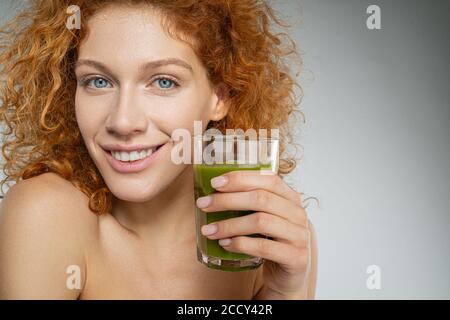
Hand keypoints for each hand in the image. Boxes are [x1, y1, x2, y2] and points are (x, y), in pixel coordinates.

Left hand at [196, 170, 311, 298]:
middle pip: (261, 199)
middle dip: (227, 200)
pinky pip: (263, 247)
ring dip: (229, 224)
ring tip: (208, 230)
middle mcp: (298, 214)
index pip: (268, 179)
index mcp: (291, 198)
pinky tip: (224, 244)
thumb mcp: (263, 218)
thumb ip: (248, 203)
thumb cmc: (270, 242)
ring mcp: (300, 236)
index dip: (241, 178)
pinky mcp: (297, 258)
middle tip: (203, 204)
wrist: (288, 278)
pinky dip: (240, 244)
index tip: (214, 183)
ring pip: (261, 221)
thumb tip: (212, 191)